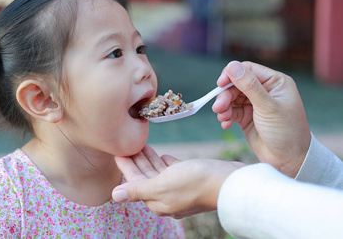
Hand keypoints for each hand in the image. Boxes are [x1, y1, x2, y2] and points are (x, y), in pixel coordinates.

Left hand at [112, 145, 243, 218]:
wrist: (230, 182)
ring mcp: (181, 188)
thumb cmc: (195, 182)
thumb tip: (115, 195)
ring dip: (149, 158)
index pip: (135, 181)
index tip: (117, 150)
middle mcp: (167, 197)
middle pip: (146, 176)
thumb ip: (138, 189)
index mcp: (157, 200)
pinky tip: (162, 154)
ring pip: (159, 172)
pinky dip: (166, 162)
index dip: (125, 165)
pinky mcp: (192, 179)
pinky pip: (174, 171)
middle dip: (136, 160)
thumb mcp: (162, 185)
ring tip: (141, 143)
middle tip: (127, 143)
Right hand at [212, 61, 310, 177]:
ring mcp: (255, 104)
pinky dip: (226, 116)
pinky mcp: (247, 117)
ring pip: (231, 97)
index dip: (232, 74)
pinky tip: (225, 124)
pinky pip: (231, 111)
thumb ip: (250, 86)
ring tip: (222, 118)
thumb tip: (232, 66)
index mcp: (275, 82)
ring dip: (224, 107)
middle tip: (218, 108)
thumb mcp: (268, 107)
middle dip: (226, 95)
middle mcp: (265, 90)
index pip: (248, 70)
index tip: (219, 84)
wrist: (288, 161)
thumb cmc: (286, 132)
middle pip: (236, 84)